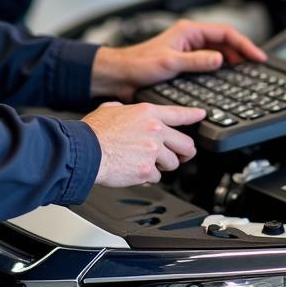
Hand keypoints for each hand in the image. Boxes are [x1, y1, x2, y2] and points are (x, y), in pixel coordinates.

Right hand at [83, 100, 204, 185]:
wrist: (84, 151)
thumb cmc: (93, 132)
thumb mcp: (110, 109)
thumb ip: (124, 109)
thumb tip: (123, 110)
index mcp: (148, 113)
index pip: (178, 113)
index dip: (193, 115)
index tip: (202, 115)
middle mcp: (155, 130)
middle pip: (185, 144)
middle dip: (183, 152)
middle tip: (179, 156)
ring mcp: (153, 150)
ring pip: (172, 163)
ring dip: (162, 166)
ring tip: (146, 163)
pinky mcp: (147, 169)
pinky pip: (156, 177)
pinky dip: (147, 177)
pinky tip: (135, 172)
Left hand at [91, 20, 267, 101]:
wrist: (121, 74)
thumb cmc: (140, 64)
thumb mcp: (170, 63)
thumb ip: (196, 61)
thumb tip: (220, 59)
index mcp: (189, 30)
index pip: (225, 32)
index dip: (244, 43)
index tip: (256, 56)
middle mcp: (190, 37)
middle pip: (225, 40)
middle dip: (242, 50)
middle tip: (256, 64)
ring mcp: (188, 48)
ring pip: (218, 50)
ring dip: (233, 58)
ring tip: (246, 69)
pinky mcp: (185, 60)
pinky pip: (209, 60)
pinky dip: (221, 66)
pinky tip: (227, 75)